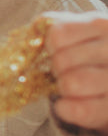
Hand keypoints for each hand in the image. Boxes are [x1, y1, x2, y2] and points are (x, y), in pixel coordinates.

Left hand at [47, 12, 107, 135]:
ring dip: (63, 88)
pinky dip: (66, 109)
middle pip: (61, 61)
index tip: (56, 51)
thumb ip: (53, 24)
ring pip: (71, 84)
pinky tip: (67, 104)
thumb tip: (34, 30)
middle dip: (56, 69)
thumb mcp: (79, 29)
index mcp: (102, 25)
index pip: (58, 36)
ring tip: (72, 86)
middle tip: (66, 72)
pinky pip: (80, 110)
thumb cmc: (91, 51)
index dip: (50, 47)